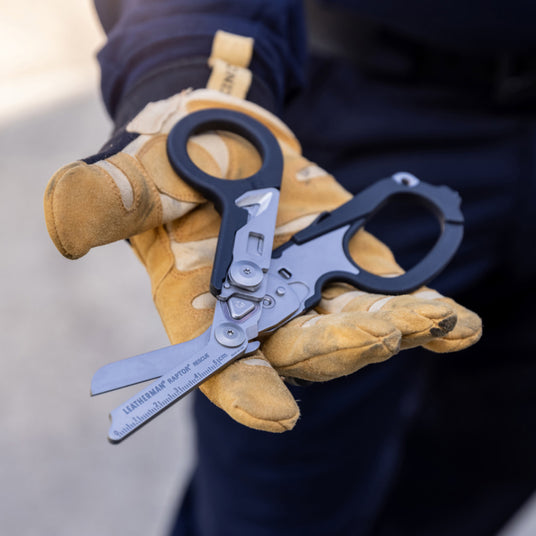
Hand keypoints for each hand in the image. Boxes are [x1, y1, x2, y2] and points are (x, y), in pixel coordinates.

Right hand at [44, 89, 481, 431]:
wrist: (219, 144)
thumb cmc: (168, 167)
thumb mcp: (134, 178)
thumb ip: (106, 201)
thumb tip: (65, 223)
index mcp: (203, 309)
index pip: (221, 366)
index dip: (244, 391)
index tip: (273, 412)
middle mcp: (260, 312)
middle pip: (299, 352)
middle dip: (334, 350)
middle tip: (370, 338)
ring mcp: (309, 291)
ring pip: (351, 327)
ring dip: (389, 329)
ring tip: (429, 321)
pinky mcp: (346, 263)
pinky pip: (388, 296)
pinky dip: (424, 312)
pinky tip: (457, 322)